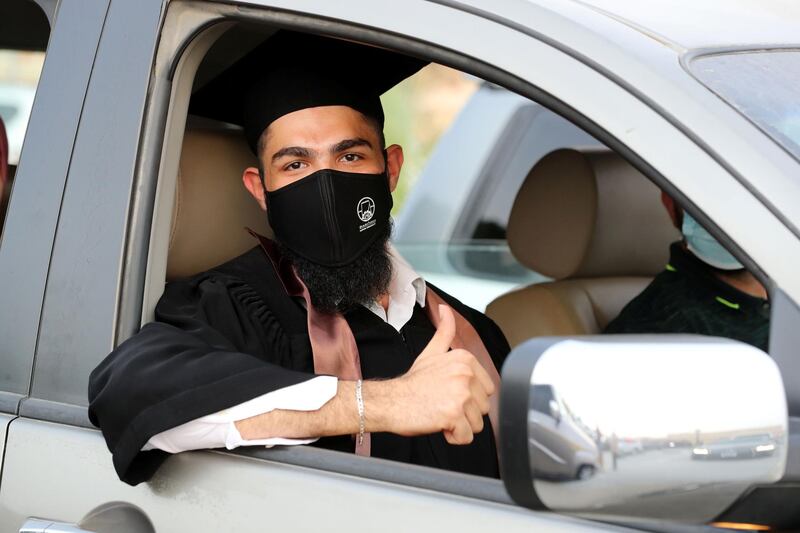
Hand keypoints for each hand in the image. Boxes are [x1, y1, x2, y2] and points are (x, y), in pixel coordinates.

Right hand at [376, 305, 495, 443]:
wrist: (390, 401)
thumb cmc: (412, 383)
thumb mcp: (431, 353)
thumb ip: (444, 331)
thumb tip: (446, 310)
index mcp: (465, 359)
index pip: (486, 390)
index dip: (468, 397)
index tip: (448, 393)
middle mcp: (465, 374)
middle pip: (483, 408)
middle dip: (465, 412)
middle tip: (442, 404)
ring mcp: (460, 393)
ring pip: (477, 424)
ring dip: (459, 425)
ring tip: (440, 413)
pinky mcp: (454, 414)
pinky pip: (466, 437)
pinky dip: (453, 437)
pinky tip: (439, 424)